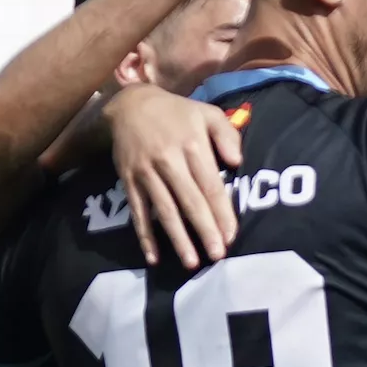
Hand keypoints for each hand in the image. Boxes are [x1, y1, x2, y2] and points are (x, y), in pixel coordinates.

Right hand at [104, 86, 242, 269]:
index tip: (231, 236)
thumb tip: (237, 162)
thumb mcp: (207, 112)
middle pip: (189, 201)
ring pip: (164, 210)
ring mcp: (146, 172)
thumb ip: (227, 134)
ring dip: (177, 238)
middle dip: (204, 230)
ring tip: (191, 262)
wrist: (130, 104)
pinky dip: (144, 235)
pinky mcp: (129, 180)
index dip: (221, 212)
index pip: (210, 185)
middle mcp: (169, 161)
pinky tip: (154, 256)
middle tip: (217, 255)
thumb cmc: (178, 113)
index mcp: (192, 145)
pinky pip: (138, 212)